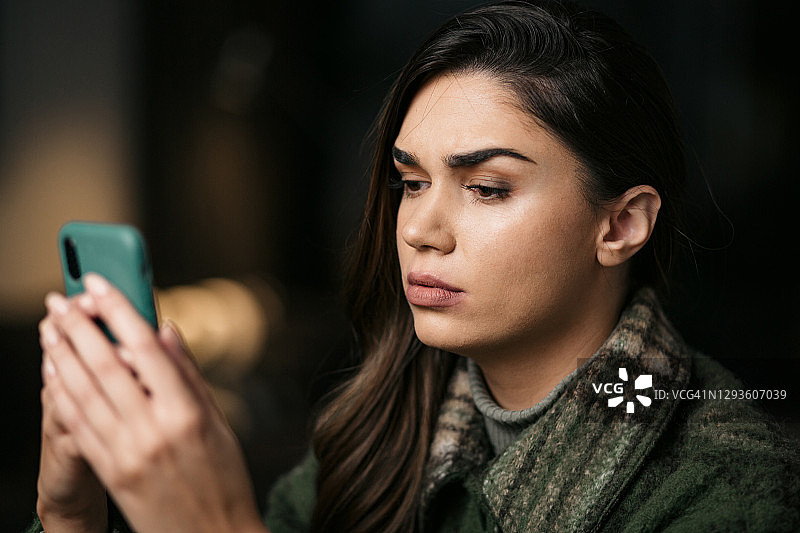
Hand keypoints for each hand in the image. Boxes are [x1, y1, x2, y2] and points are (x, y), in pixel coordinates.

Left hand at [40, 273, 267, 532]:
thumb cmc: (224, 480)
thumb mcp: (220, 424)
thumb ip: (189, 375)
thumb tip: (166, 330)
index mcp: (187, 413)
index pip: (146, 349)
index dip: (119, 311)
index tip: (99, 284)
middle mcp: (153, 430)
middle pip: (107, 366)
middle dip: (79, 327)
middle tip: (62, 300)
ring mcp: (126, 453)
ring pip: (84, 393)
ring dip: (62, 355)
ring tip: (50, 327)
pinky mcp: (109, 472)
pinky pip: (78, 425)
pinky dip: (61, 393)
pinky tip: (53, 371)